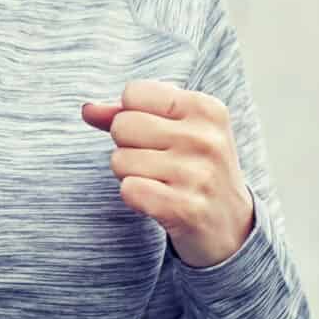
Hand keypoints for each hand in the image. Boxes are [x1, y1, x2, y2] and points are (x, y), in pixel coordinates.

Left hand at [81, 80, 255, 268]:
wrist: (230, 225)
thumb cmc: (193, 166)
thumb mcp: (175, 129)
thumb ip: (128, 112)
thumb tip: (87, 109)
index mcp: (207, 109)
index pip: (133, 94)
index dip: (131, 115)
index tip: (158, 134)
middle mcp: (207, 139)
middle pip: (122, 126)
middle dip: (127, 146)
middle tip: (157, 162)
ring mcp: (199, 175)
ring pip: (119, 160)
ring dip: (130, 174)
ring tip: (161, 182)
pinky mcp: (187, 209)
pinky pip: (128, 190)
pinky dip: (134, 197)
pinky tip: (159, 200)